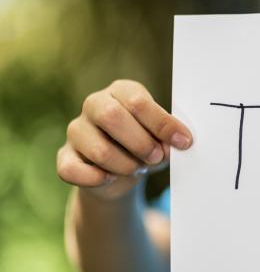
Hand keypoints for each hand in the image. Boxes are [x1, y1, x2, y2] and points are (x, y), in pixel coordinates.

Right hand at [57, 79, 192, 198]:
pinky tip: (110, 177)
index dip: (162, 124)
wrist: (120, 173)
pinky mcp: (64, 156)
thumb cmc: (146, 146)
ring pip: (98, 150)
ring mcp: (76, 129)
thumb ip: (167, 139)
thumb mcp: (162, 140)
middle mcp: (95, 104)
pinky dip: (97, 179)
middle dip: (140, 143)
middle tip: (156, 157)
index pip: (138, 101)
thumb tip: (174, 144)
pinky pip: (73, 170)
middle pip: (112, 117)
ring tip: (137, 168)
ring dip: (125, 166)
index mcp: (122, 91)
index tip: (184, 142)